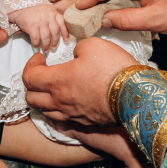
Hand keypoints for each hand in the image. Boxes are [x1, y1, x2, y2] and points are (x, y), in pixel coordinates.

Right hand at [8, 3, 66, 52]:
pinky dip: (36, 43)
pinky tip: (36, 45)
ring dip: (46, 45)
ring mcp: (40, 21)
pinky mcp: (32, 26)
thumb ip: (54, 19)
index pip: (62, 22)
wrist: (19, 9)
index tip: (66, 41)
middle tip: (53, 48)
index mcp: (52, 12)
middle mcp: (48, 16)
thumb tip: (62, 32)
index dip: (65, 32)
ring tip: (45, 49)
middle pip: (55, 32)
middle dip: (55, 42)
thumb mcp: (46, 12)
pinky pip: (36, 38)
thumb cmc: (35, 13)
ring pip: (46, 36)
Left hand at [22, 39, 138, 129]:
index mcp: (58, 81)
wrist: (137, 95)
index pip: (29, 77)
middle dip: (32, 84)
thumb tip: (76, 54)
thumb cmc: (114, 69)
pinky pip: (62, 120)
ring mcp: (72, 114)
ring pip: (45, 111)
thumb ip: (78, 47)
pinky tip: (67, 102)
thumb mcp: (94, 45)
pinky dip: (58, 110)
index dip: (31, 65)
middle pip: (30, 98)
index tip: (40, 58)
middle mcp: (60, 101)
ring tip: (53, 89)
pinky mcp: (84, 122)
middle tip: (42, 74)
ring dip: (43, 99)